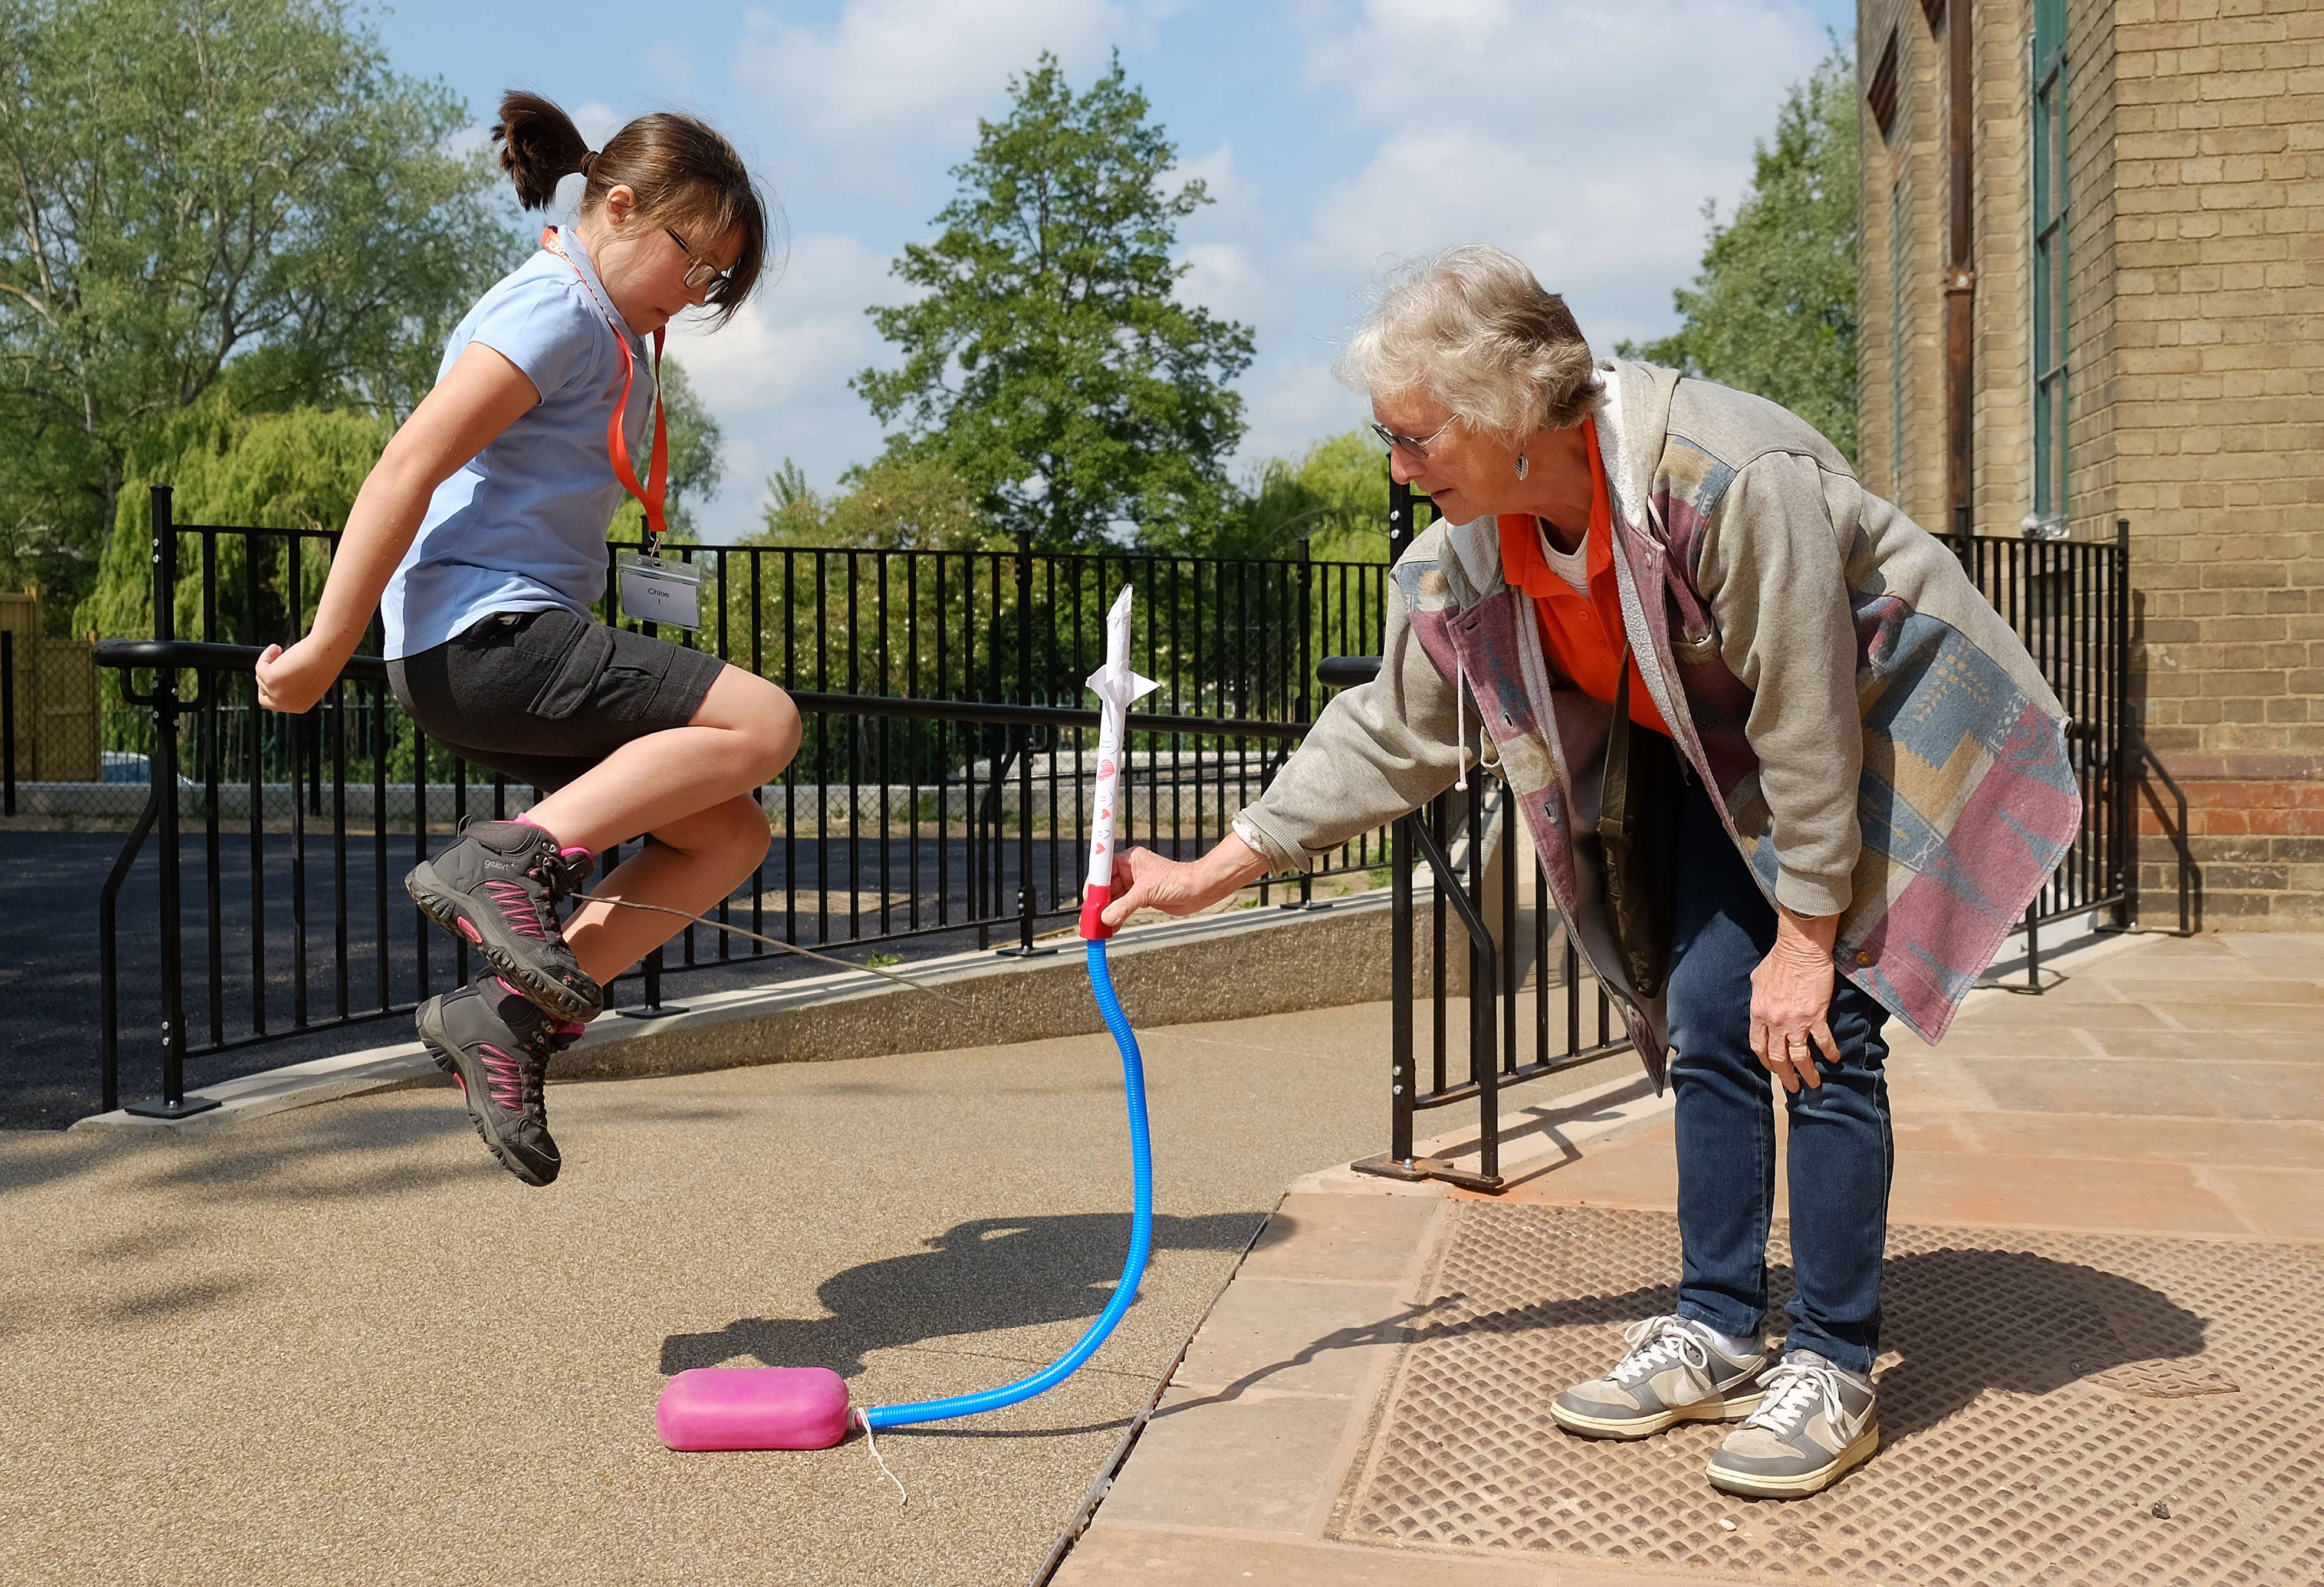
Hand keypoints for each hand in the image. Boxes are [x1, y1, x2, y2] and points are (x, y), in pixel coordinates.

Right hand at [254, 638, 344, 715]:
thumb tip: (279, 678)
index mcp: (300, 706)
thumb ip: (294, 685)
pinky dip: (266, 656)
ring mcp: (278, 695)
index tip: (273, 674)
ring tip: (280, 651)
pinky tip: (276, 648)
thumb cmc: (323, 662)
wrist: (327, 654)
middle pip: (264, 695)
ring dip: (268, 664)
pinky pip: (260, 667)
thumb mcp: (308, 680)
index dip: (272, 690)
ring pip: (262, 679)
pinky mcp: (271, 681)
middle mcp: (288, 704)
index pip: (276, 704)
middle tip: (272, 664)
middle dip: (265, 679)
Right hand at [1095, 837, 1267, 929]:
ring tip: (1099, 928)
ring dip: (1107, 913)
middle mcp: (1130, 871)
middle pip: (1106, 887)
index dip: (1094, 886)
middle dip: (1099, 903)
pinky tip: (1111, 928)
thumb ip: (1124, 906)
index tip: (1088, 901)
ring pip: (1114, 899)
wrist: (1199, 890)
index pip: (1102, 870)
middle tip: (1090, 920)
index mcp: (1129, 860)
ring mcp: (1136, 885)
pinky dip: (1117, 918)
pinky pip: (1124, 908)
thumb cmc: (1178, 881)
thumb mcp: (1147, 892)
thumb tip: (1105, 918)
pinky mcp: (1142, 898)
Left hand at [1748, 911, 1840, 1093]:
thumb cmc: (1779, 960)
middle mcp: (1775, 1022)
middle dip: (1785, 1075)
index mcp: (1758, 1014)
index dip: (1766, 1060)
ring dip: (1807, 1073)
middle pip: (1778, 1057)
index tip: (1773, 1068)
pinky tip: (1834, 1059)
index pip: (1758, 1046)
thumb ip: (1758, 997)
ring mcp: (1796, 1021)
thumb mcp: (1757, 980)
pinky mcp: (1816, 1016)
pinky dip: (1829, 1053)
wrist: (1800, 949)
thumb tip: (1760, 1004)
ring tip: (1813, 1084)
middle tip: (1792, 1086)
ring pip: (1800, 1056)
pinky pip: (1823, 1041)